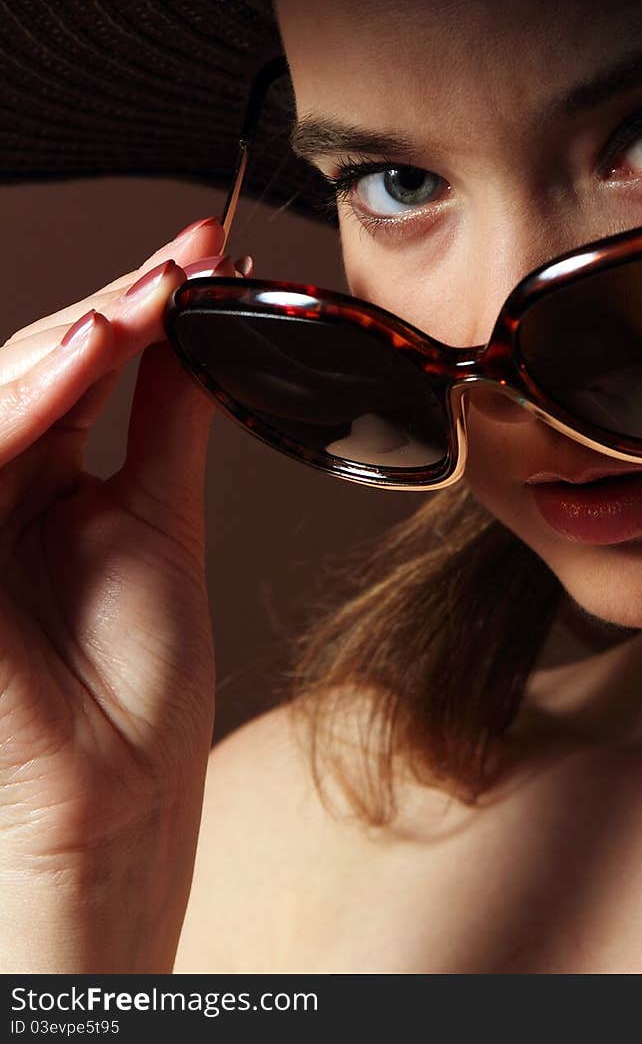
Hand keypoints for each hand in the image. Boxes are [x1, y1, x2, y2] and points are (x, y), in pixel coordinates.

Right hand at [0, 218, 246, 970]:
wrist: (116, 804)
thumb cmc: (135, 685)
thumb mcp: (161, 519)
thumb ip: (165, 420)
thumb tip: (195, 326)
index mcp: (41, 476)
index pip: (79, 363)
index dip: (138, 302)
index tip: (208, 250)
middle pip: (31, 366)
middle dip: (108, 307)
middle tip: (186, 260)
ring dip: (65, 343)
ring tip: (140, 302)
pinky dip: (22, 406)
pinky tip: (82, 361)